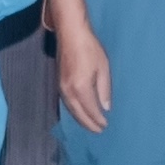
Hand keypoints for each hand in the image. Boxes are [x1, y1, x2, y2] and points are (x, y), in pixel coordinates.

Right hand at [45, 0, 112, 133]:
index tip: (105, 126)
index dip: (98, 120)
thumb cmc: (90, 49)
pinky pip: (67, 103)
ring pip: (71, 110)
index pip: (90, 110)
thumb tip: (105, 108)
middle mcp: (69, 91)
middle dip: (88, 124)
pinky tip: (79, 111)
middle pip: (79, 114)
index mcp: (81, 88)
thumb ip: (104, 90)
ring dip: (80, 119)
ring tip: (90, 124)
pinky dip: (74, 111)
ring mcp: (62, 87)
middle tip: (98, 131)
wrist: (71, 34)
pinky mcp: (59, 83)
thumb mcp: (103, 68)